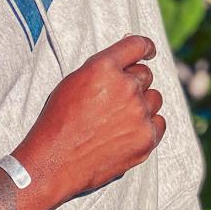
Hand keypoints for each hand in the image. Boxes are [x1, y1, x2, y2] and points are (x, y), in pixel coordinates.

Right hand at [13, 34, 164, 209]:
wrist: (52, 164)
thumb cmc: (58, 122)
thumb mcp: (74, 82)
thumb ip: (103, 67)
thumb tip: (127, 56)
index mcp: (104, 67)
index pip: (137, 45)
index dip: (145, 47)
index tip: (148, 52)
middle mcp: (126, 86)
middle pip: (145, 75)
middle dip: (133, 84)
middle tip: (114, 102)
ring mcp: (138, 113)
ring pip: (154, 99)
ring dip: (141, 106)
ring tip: (117, 121)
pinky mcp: (145, 138)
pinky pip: (158, 123)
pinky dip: (147, 127)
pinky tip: (128, 133)